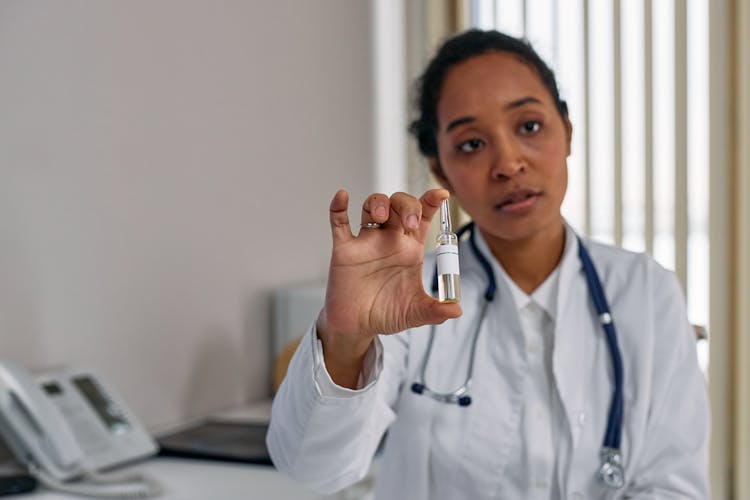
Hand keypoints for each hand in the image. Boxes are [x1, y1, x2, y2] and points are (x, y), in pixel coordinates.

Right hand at [317, 189, 461, 386]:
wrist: (357, 327)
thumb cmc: (387, 314)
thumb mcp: (415, 313)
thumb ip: (435, 311)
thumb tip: (457, 311)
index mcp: (411, 248)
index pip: (424, 216)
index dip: (432, 201)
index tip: (442, 194)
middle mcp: (389, 239)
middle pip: (400, 205)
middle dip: (407, 205)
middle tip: (410, 222)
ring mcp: (366, 242)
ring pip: (372, 206)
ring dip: (378, 203)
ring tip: (381, 217)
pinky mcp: (344, 250)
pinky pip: (339, 223)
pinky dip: (338, 208)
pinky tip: (342, 196)